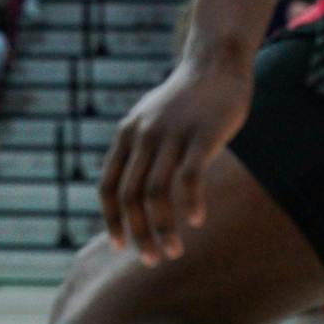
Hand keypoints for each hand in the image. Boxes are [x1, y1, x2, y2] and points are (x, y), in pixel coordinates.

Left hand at [98, 52, 252, 265]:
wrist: (214, 63)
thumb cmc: (185, 100)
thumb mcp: (150, 121)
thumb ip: (139, 151)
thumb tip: (133, 193)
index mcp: (126, 136)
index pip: (109, 187)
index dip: (111, 220)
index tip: (119, 246)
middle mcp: (142, 136)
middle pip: (131, 197)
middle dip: (138, 233)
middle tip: (152, 260)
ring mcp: (171, 134)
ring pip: (157, 193)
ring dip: (164, 228)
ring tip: (174, 252)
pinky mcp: (202, 134)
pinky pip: (189, 177)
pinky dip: (189, 204)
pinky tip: (196, 221)